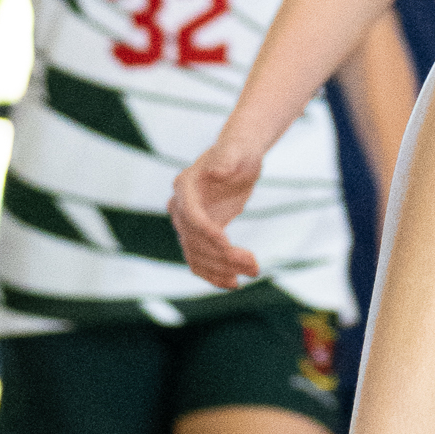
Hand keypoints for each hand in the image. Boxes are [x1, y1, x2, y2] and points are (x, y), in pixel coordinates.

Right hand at [171, 141, 266, 292]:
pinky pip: (199, 260)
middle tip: (254, 265)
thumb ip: (227, 159)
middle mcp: (180, 206)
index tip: (228, 244)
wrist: (239, 156)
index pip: (192, 217)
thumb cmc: (239, 150)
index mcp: (185, 186)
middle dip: (222, 256)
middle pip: (195, 241)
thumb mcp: (237, 151)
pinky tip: (233, 283)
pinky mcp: (199, 234)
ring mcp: (187, 223)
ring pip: (197, 256)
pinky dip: (213, 274)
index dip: (208, 233)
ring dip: (221, 269)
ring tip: (252, 272)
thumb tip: (216, 171)